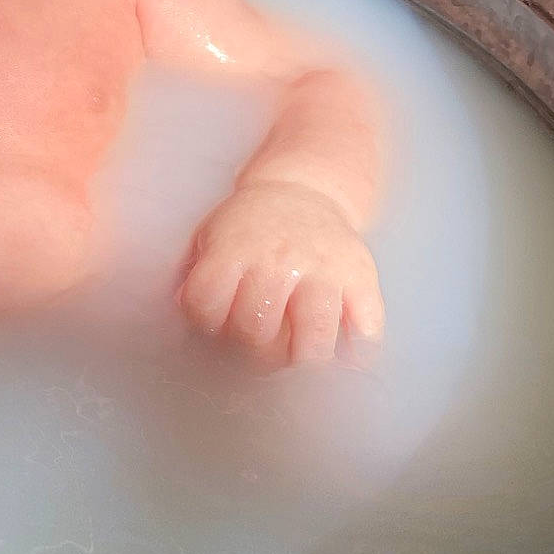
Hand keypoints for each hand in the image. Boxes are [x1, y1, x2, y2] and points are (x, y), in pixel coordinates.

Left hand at [177, 180, 384, 363]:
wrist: (303, 190)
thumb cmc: (249, 228)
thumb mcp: (211, 236)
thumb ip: (196, 278)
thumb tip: (189, 324)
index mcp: (234, 249)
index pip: (206, 306)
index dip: (204, 325)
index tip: (213, 325)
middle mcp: (279, 259)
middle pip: (256, 333)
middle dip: (249, 354)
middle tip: (256, 350)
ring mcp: (324, 271)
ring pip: (313, 343)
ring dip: (299, 363)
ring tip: (294, 357)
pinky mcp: (362, 279)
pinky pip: (365, 335)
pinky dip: (353, 356)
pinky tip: (338, 353)